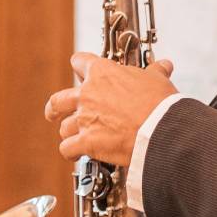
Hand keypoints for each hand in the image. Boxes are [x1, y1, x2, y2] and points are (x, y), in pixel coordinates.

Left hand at [44, 54, 176, 164]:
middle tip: (53, 112)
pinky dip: (70, 152)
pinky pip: (67, 148)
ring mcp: (84, 119)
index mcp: (102, 73)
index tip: (82, 71)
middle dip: (55, 107)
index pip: (80, 62)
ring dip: (70, 133)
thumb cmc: (159, 103)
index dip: (81, 66)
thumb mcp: (157, 80)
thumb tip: (163, 65)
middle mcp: (88, 95)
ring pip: (64, 127)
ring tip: (75, 138)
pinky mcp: (86, 142)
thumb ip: (155, 72)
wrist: (161, 129)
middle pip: (58, 99)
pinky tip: (75, 154)